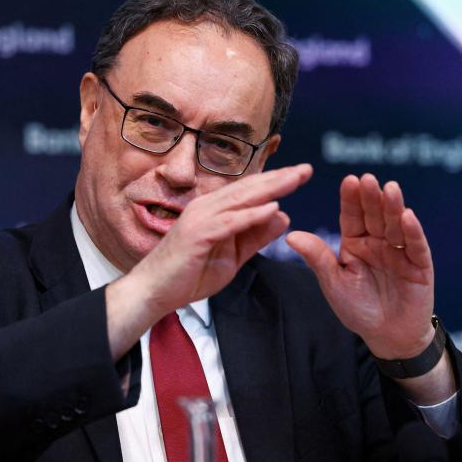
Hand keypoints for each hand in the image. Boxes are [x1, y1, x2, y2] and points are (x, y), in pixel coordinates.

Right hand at [131, 163, 311, 313]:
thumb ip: (255, 236)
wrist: (154, 292)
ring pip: (241, 199)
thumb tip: (283, 215)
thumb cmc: (188, 275)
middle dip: (279, 178)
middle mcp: (207, 207)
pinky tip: (272, 207)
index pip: (250, 191)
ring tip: (295, 179)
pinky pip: (230, 222)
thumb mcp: (232, 256)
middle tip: (307, 169)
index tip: (302, 174)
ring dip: (270, 188)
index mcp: (214, 210)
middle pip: (249, 188)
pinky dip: (251, 214)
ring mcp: (201, 218)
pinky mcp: (198, 234)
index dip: (276, 181)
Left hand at [286, 173, 434, 359]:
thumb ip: (317, 258)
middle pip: (375, 215)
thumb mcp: (333, 283)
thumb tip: (291, 235)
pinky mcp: (419, 265)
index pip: (352, 216)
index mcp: (355, 243)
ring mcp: (400, 251)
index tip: (349, 181)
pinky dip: (412, 232)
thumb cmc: (357, 308)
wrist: (387, 337)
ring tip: (390, 188)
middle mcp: (378, 242)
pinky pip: (416, 246)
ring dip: (393, 207)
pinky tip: (407, 216)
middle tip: (368, 179)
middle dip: (371, 197)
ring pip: (396, 225)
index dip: (351, 199)